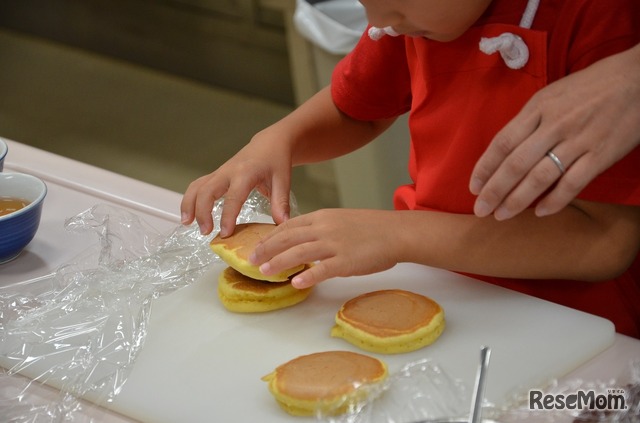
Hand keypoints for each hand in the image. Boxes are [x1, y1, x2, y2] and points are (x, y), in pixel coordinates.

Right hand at [180, 128, 292, 235]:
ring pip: (197, 186)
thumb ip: (281, 202)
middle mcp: (228, 171)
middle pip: (207, 190)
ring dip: (189, 204)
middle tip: (206, 232)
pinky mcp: (216, 175)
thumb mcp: (283, 180)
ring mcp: (220, 172)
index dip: (228, 216)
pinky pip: (198, 185)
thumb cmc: (277, 161)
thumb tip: (282, 223)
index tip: (225, 233)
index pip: (233, 196)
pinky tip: (188, 215)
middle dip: (202, 211)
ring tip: (187, 223)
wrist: (270, 143)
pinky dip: (190, 199)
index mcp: (246, 172)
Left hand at [249, 209, 400, 287]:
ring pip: (299, 253)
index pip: (289, 226)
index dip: (270, 237)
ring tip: (264, 272)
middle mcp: (324, 228)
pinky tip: (296, 283)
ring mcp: (335, 244)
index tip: (258, 246)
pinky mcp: (347, 261)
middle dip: (266, 249)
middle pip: (288, 238)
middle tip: (251, 260)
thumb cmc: (371, 228)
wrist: (396, 232)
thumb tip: (302, 240)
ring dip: (279, 262)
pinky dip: (308, 276)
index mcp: (322, 217)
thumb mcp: (341, 220)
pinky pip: (323, 269)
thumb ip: (321, 228)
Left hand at [470, 45, 639, 219]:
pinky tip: (540, 212)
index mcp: (538, 107)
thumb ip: (530, 120)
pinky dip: (555, 200)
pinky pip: (573, 183)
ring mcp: (578, 140)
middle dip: (494, 190)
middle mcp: (554, 124)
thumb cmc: (592, 86)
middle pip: (515, 163)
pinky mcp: (602, 154)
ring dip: (517, 200)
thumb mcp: (553, 94)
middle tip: (481, 209)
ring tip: (502, 215)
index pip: (502, 142)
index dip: (484, 167)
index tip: (473, 187)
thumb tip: (506, 149)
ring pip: (539, 176)